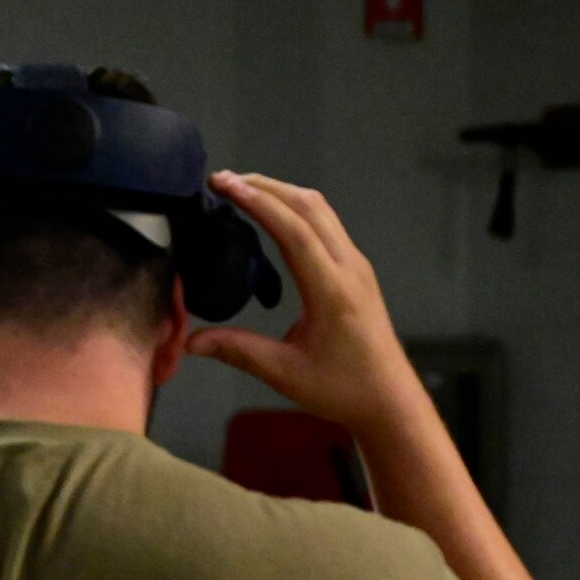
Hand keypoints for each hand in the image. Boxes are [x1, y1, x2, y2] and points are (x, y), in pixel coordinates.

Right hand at [184, 171, 430, 436]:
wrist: (388, 398)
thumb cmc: (342, 389)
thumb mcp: (284, 373)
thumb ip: (238, 350)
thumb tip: (191, 341)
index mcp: (332, 290)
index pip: (294, 231)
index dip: (258, 203)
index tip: (225, 185)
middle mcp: (349, 267)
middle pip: (308, 207)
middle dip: (265, 186)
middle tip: (223, 180)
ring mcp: (356, 265)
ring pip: (320, 211)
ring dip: (282, 192)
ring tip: (243, 188)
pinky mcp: (355, 270)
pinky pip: (326, 225)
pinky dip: (295, 209)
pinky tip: (273, 214)